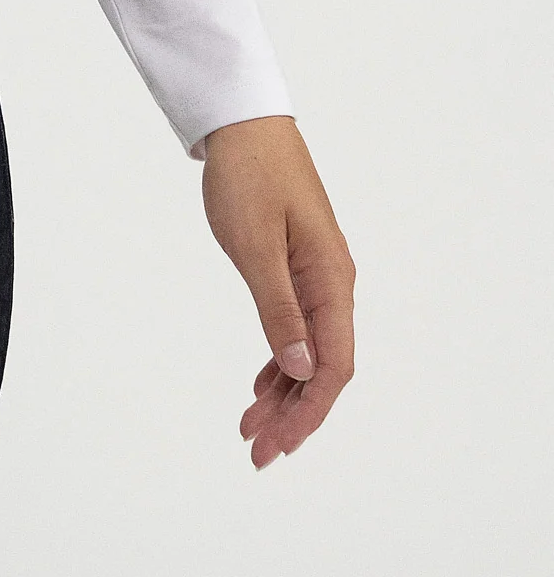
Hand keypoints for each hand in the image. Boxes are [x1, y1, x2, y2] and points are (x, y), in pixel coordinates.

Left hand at [198, 115, 355, 467]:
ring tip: (250, 429)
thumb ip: (279, 309)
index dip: (309, 413)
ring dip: (282, 393)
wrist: (242, 124)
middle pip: (323, 368)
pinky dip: (278, 360)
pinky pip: (296, 327)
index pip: (333, 367)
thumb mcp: (256, 246)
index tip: (279, 446)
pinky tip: (261, 386)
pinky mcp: (295, 265)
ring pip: (307, 352)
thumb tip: (302, 371)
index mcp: (331, 281)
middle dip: (293, 415)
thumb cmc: (248, 176)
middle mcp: (332, 283)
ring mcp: (315, 275)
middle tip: (256, 453)